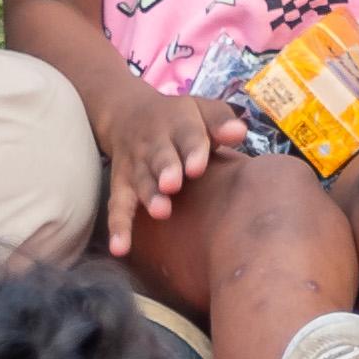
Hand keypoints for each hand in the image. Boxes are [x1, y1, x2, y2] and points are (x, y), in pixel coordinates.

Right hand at [97, 85, 229, 252]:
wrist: (127, 114)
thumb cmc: (179, 120)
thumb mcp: (201, 110)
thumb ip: (220, 122)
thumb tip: (240, 132)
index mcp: (178, 124)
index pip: (187, 135)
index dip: (192, 151)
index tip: (198, 167)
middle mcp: (154, 144)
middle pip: (160, 157)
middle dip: (165, 170)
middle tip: (172, 184)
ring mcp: (136, 165)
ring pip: (141, 180)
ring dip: (149, 195)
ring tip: (160, 211)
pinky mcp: (121, 185)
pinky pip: (118, 205)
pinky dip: (118, 227)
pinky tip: (119, 248)